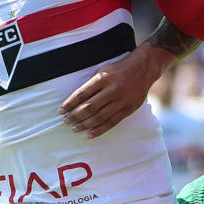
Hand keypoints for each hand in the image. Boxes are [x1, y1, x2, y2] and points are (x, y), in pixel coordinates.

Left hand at [58, 46, 172, 137]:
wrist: (143, 69)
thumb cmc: (118, 70)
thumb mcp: (103, 70)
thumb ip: (91, 84)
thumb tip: (75, 100)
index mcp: (102, 78)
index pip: (81, 94)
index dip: (69, 104)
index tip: (61, 111)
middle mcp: (112, 89)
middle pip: (89, 107)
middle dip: (75, 116)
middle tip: (66, 121)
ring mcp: (121, 100)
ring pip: (100, 117)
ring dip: (85, 125)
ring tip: (74, 128)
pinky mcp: (128, 109)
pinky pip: (112, 122)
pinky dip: (99, 130)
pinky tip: (89, 134)